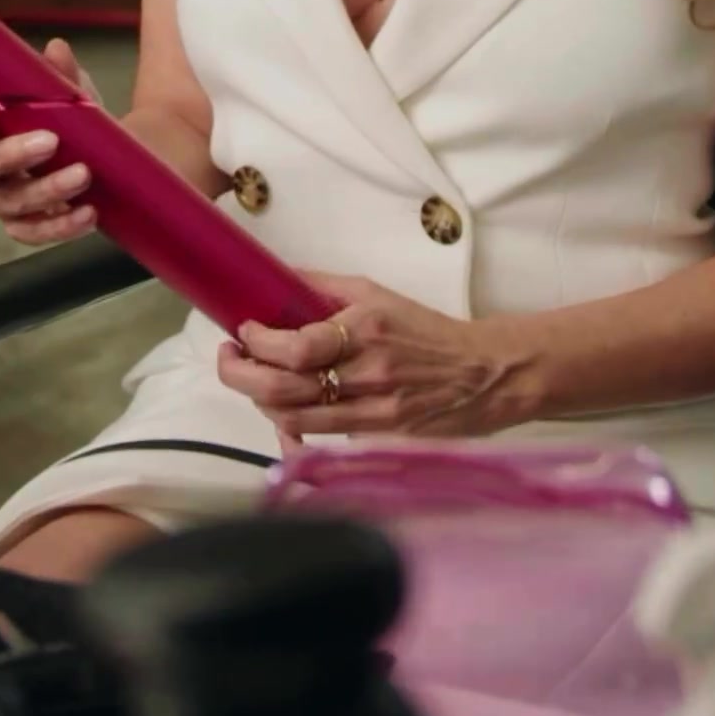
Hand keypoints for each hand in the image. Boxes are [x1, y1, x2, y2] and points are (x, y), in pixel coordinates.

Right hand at [0, 38, 98, 244]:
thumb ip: (61, 75)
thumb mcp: (71, 94)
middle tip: (50, 141)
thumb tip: (57, 50)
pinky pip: (34, 232)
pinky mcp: (28, 224)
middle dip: (11, 155)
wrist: (104, 155)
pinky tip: (88, 212)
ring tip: (83, 174)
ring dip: (46, 190)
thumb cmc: (70, 120)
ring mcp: (4, 199)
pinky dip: (61, 226)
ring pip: (8, 203)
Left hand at [217, 275, 531, 442]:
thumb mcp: (379, 294)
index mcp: (366, 329)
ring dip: (260, 402)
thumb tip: (277, 276)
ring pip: (294, 419)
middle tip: (230, 358)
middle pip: (283, 391)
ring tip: (252, 380)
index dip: (258, 344)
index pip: (296, 347)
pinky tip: (282, 414)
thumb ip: (325, 287)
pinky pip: (319, 439)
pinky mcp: (377, 439)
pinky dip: (291, 428)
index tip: (243, 330)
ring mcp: (372, 412)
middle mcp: (367, 373)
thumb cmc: (427, 330)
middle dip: (240, 376)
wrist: (485, 374)